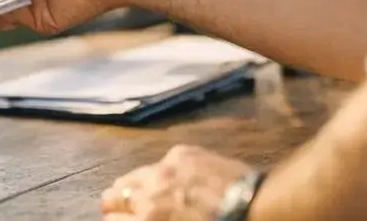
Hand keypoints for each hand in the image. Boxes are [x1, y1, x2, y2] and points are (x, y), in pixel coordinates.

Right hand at [101, 146, 251, 219]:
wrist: (254, 207)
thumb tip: (143, 217)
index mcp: (150, 218)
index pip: (112, 219)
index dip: (111, 220)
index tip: (112, 220)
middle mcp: (150, 191)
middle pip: (114, 194)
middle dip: (113, 202)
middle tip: (115, 208)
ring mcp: (165, 168)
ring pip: (134, 175)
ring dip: (131, 185)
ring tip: (133, 191)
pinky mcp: (183, 153)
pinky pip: (163, 162)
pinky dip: (162, 172)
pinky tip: (171, 178)